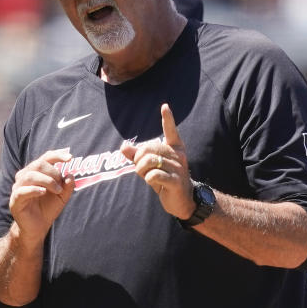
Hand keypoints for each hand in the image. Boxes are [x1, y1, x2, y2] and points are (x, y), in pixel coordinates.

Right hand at [9, 149, 74, 245]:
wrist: (37, 228)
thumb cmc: (48, 209)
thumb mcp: (62, 197)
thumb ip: (67, 186)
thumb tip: (70, 175)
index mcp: (35, 172)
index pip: (45, 158)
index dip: (57, 155)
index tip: (70, 158)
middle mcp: (24, 177)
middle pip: (38, 164)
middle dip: (53, 172)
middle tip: (61, 185)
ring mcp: (18, 188)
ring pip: (30, 175)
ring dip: (47, 181)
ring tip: (57, 190)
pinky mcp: (15, 200)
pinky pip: (22, 191)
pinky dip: (34, 189)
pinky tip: (43, 192)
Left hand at [120, 103, 194, 219]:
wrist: (183, 201)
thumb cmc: (165, 181)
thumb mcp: (150, 166)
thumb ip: (137, 156)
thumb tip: (123, 146)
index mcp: (174, 149)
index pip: (171, 131)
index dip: (168, 119)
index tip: (165, 106)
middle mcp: (178, 156)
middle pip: (148, 149)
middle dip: (138, 160)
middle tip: (143, 169)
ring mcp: (178, 168)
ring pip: (149, 162)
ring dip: (141, 171)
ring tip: (148, 176)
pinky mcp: (176, 181)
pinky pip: (153, 175)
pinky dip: (148, 179)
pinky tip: (155, 183)